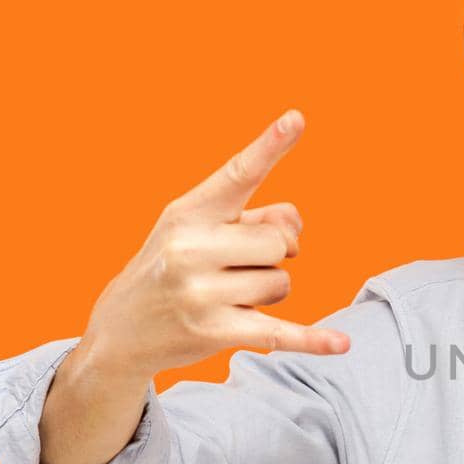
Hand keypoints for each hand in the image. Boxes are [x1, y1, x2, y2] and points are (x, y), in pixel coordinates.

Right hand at [78, 108, 349, 378]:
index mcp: (188, 212)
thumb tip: (295, 228)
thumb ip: (256, 216)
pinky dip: (312, 340)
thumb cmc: (174, 265)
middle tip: (238, 266)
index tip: (297, 119)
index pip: (237, 175)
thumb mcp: (199, 228)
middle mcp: (190, 249)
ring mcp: (201, 293)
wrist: (122, 328)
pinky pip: (279, 333)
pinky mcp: (216, 333)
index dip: (269, 147)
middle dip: (272, 255)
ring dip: (268, 291)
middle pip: (279, 242)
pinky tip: (341, 344)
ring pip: (281, 283)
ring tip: (229, 295)